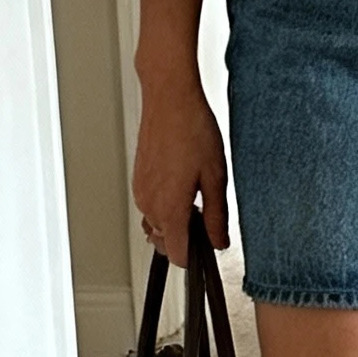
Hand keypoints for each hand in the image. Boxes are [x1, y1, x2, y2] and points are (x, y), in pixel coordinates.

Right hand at [131, 74, 228, 268]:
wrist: (170, 99)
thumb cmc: (192, 130)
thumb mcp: (216, 177)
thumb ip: (216, 216)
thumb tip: (219, 241)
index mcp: (170, 208)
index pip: (177, 254)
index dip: (195, 257)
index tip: (208, 249)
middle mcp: (149, 204)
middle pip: (165, 242)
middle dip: (186, 237)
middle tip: (207, 214)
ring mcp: (140, 192)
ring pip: (157, 225)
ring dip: (176, 221)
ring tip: (195, 195)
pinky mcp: (138, 180)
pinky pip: (151, 206)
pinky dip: (166, 206)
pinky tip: (183, 184)